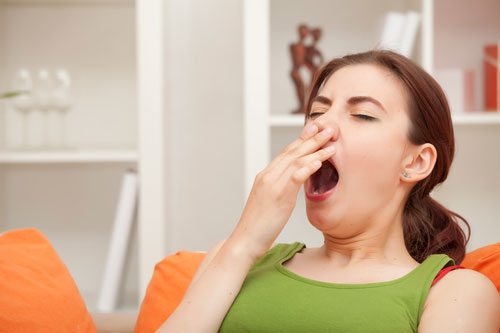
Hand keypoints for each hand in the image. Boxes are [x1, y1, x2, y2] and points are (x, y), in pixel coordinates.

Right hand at [230, 122, 336, 259]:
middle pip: (292, 152)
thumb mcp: (269, 202)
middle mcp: (268, 176)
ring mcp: (272, 184)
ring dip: (315, 150)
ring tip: (331, 142)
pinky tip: (318, 161)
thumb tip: (293, 184)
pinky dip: (307, 168)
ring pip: (296, 161)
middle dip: (311, 138)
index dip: (302, 140)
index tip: (314, 129)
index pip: (286, 153)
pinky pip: (294, 178)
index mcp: (266, 176)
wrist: (245, 240)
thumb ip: (280, 189)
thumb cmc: (259, 226)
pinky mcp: (278, 196)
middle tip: (327, 127)